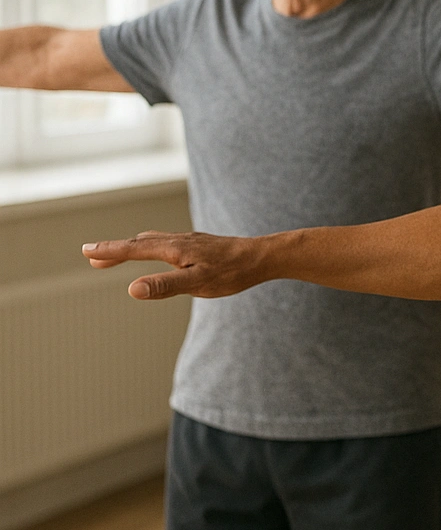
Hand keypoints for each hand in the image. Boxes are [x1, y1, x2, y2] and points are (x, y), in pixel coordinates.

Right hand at [83, 230, 269, 299]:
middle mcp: (180, 240)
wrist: (264, 257)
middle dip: (115, 249)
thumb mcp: (198, 284)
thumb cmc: (233, 272)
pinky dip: (151, 245)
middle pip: (140, 242)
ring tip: (118, 253)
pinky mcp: (201, 244)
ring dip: (132, 247)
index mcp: (174, 249)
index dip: (110, 251)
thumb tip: (131, 289)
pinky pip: (168, 241)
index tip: (87, 252)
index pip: (134, 249)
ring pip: (154, 240)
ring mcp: (191, 241)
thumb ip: (165, 286)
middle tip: (91, 255)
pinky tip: (159, 251)